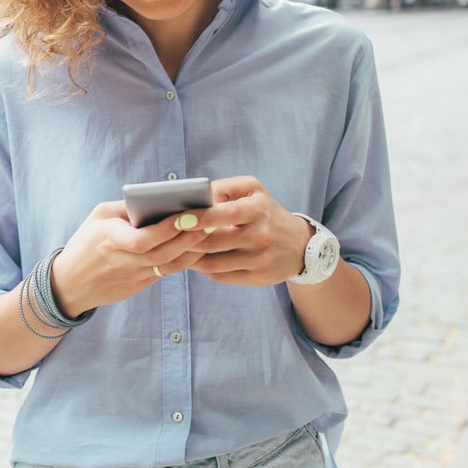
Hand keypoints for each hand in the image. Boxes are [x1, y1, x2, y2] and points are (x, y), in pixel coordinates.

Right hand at [50, 201, 209, 316]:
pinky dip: (183, 260)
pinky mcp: (138, 286)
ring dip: (191, 250)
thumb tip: (157, 200)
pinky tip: (196, 246)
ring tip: (208, 232)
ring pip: (169, 266)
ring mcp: (132, 277)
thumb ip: (126, 208)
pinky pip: (166, 273)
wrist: (69, 284)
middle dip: (188, 237)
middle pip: (163, 253)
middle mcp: (122, 260)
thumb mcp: (98, 216)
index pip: (143, 239)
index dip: (167, 229)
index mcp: (109, 239)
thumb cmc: (85, 242)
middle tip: (209, 221)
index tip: (186, 214)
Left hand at [182, 175, 311, 286]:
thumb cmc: (266, 211)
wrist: (300, 245)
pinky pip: (221, 276)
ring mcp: (260, 260)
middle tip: (168, 237)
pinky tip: (195, 261)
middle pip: (214, 241)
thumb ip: (223, 188)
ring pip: (213, 263)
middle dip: (187, 240)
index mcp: (258, 210)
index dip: (199, 217)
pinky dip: (204, 270)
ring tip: (177, 249)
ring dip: (191, 257)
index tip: (178, 219)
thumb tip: (195, 198)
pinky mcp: (258, 279)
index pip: (224, 213)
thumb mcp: (253, 190)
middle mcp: (261, 235)